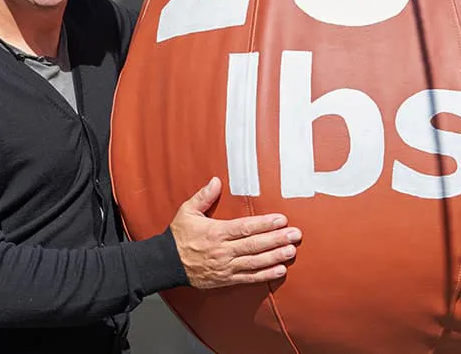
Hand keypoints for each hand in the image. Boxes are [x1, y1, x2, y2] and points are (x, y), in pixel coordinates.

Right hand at [169, 177, 300, 288]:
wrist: (166, 263)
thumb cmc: (178, 236)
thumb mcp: (187, 211)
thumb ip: (203, 196)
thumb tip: (216, 181)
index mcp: (215, 232)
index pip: (244, 227)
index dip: (264, 224)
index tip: (281, 219)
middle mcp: (222, 250)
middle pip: (254, 245)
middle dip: (276, 239)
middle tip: (295, 234)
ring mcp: (225, 266)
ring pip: (254, 262)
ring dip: (275, 257)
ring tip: (291, 251)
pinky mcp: (226, 279)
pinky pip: (248, 277)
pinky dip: (265, 275)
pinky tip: (279, 270)